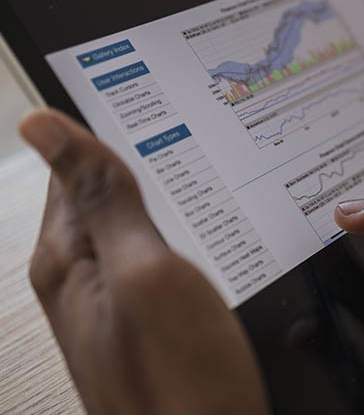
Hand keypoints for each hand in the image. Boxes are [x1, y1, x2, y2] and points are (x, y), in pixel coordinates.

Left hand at [20, 110, 267, 414]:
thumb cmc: (179, 377)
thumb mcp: (144, 272)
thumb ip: (100, 198)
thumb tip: (43, 125)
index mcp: (69, 254)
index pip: (68, 163)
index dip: (107, 131)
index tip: (152, 112)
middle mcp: (82, 273)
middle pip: (99, 190)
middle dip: (138, 162)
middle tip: (181, 141)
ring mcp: (115, 295)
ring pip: (130, 217)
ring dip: (158, 192)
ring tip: (190, 172)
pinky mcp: (146, 311)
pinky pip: (151, 248)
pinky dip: (174, 225)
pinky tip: (195, 223)